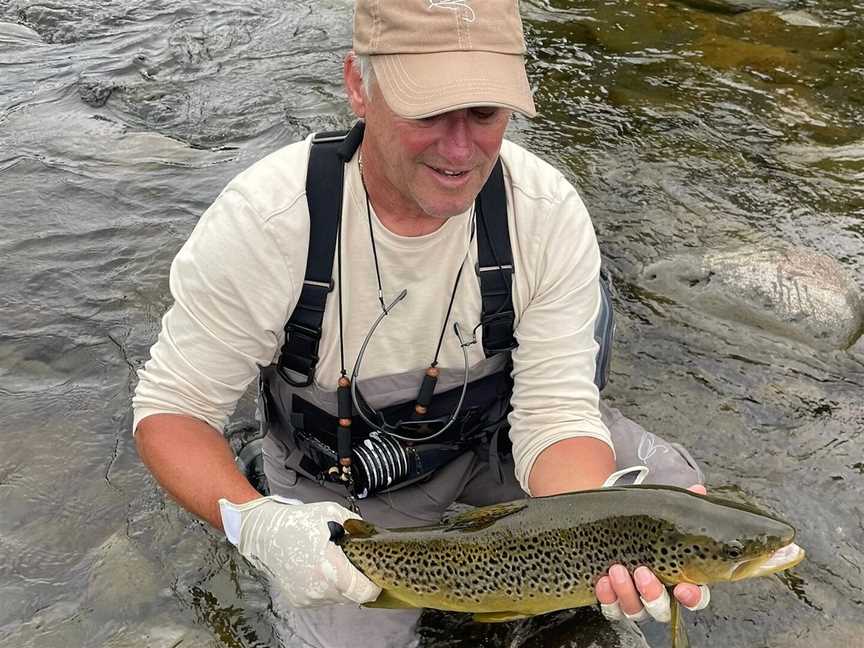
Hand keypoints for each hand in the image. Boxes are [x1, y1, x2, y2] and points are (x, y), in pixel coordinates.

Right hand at [218, 495, 380, 606]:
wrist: (266, 533)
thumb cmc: (299, 522)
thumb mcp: (335, 514)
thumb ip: (358, 528)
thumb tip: (374, 537)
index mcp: (332, 567)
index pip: (365, 592)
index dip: (372, 584)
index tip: (371, 574)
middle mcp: (320, 587)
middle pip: (352, 596)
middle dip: (355, 580)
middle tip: (347, 562)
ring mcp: (309, 596)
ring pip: (337, 597)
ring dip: (338, 584)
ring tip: (327, 562)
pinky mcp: (299, 601)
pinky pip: (321, 598)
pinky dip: (323, 587)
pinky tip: (315, 569)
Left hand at [595, 484, 710, 622]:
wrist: (605, 518)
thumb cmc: (640, 519)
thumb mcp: (658, 510)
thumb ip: (680, 504)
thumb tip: (698, 490)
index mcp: (679, 576)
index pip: (695, 597)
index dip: (692, 597)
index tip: (683, 588)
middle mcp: (659, 593)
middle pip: (662, 609)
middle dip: (653, 594)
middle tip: (642, 571)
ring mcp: (635, 599)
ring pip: (636, 611)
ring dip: (627, 593)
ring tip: (617, 569)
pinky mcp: (612, 599)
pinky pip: (611, 609)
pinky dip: (608, 598)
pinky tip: (602, 581)